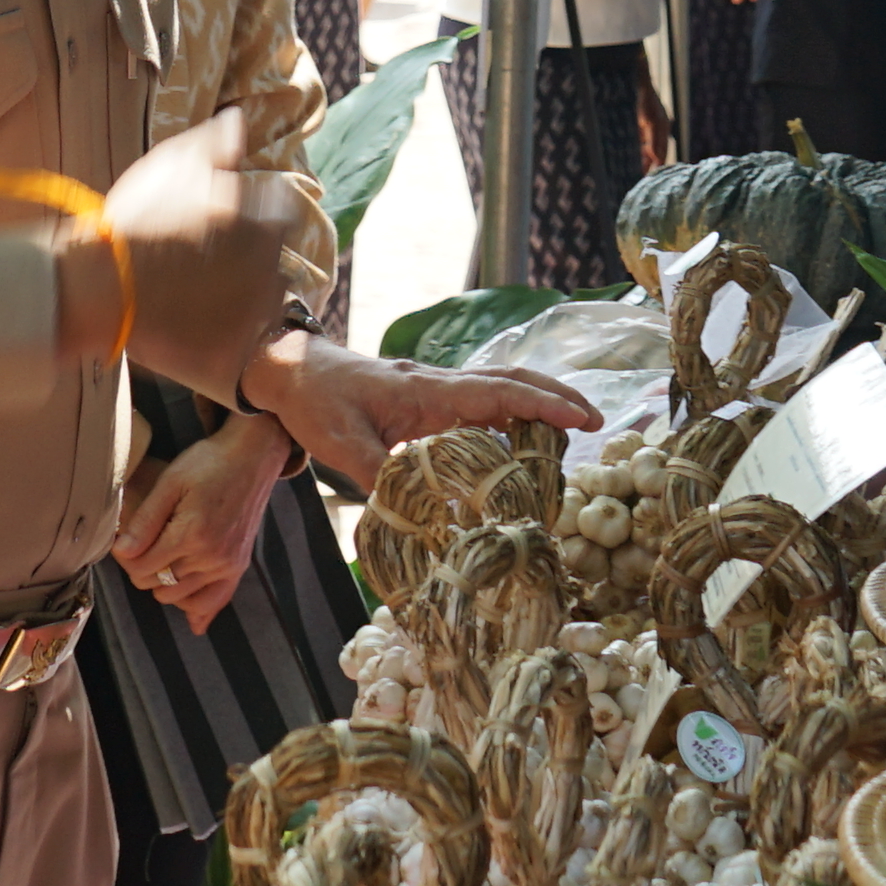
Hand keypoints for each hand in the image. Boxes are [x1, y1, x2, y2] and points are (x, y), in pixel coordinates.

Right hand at [89, 110, 322, 390]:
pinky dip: (234, 336)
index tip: (226, 223)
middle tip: (211, 264)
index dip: (253, 215)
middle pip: (275, 259)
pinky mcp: (239, 350)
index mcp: (263, 218)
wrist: (101, 287)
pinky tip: (203, 327)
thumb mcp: (172, 164)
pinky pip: (249, 343)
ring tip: (204, 299)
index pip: (280, 212)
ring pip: (266, 302)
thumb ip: (215, 143)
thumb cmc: (136, 220)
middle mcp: (271, 264)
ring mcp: (256, 310)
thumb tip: (238, 121)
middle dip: (253, 259)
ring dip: (247, 298)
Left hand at [108, 412, 290, 626]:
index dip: (126, 556)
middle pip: (157, 585)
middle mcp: (211, 557)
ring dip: (165, 583)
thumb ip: (145, 521)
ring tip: (163, 557)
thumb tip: (121, 552)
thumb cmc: (207, 463)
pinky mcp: (238, 567)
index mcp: (190, 534)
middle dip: (143, 568)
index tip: (125, 540)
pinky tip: (191, 618)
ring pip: (179, 597)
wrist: (252, 457)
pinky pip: (214, 602)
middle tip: (143, 544)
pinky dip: (198, 609)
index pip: (141, 568)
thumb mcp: (170, 482)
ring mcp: (227, 565)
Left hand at [246, 332, 597, 489]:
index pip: (499, 393)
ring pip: (500, 386)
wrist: (290, 370)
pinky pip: (481, 399)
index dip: (543, 405)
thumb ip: (381, 476)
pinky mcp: (427, 397)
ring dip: (538, 401)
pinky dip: (511, 410)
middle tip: (595, 422)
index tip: (582, 419)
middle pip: (512, 380)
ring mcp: (436, 388)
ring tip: (571, 430)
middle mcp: (440, 384)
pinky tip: (519, 436)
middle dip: (556, 397)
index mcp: (428, 391)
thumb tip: (415, 515)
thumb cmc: (316, 401)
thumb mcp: (342, 443)